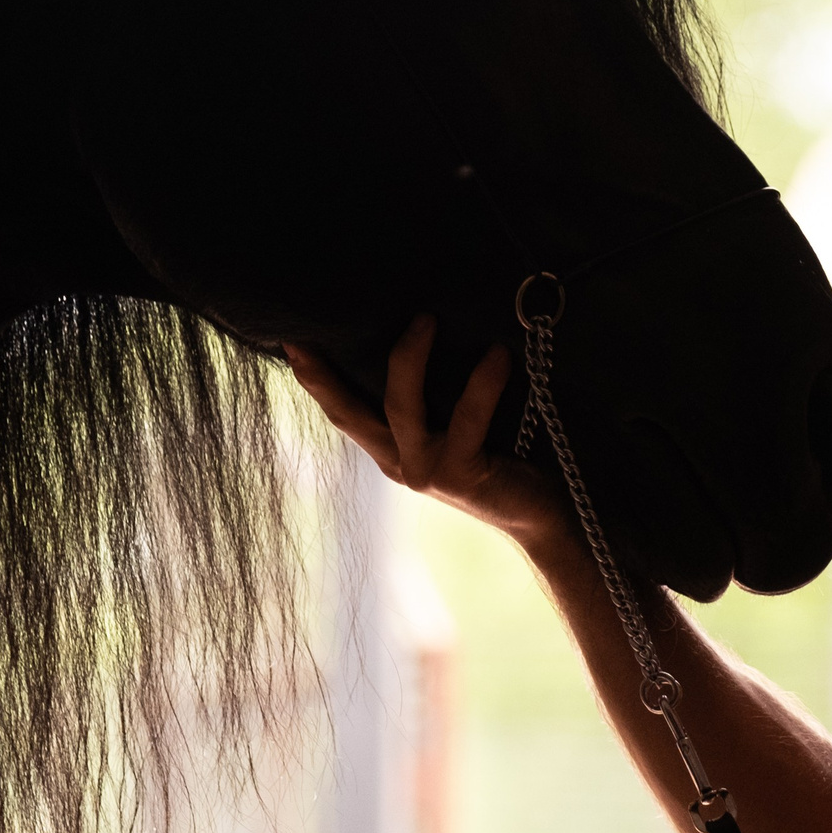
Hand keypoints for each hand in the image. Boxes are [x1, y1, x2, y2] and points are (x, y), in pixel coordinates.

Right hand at [286, 315, 571, 548]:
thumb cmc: (505, 456)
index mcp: (394, 450)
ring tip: (426, 318)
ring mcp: (427, 471)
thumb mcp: (457, 425)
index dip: (315, 379)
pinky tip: (499, 354)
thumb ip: (434, 395)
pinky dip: (483, 382)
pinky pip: (467, 418)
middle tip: (309, 330)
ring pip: (401, 408)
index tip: (289, 341)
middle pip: (349, 414)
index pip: (343, 411)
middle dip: (324, 373)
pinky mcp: (461, 474)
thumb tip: (425, 324)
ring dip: (411, 359)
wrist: (542, 514)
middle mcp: (401, 463)